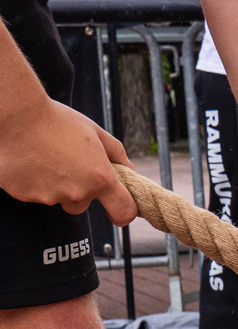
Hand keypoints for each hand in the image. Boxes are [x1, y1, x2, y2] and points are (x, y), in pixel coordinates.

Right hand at [0, 98, 135, 220]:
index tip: (118, 209)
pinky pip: (34, 194)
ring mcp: (49, 197)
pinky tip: (30, 161)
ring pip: (57, 199)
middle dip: (79, 190)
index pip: (123, 212)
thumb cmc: (57, 121)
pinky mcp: (25, 195)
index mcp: (100, 179)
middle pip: (83, 205)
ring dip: (55, 186)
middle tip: (68, 164)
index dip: (124, 212)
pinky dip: (33, 182)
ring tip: (46, 158)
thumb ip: (116, 154)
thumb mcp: (96, 132)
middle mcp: (77, 193)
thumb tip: (128, 170)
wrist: (17, 116)